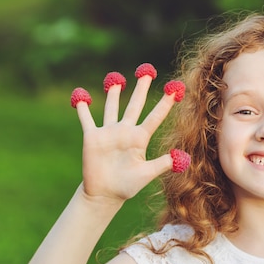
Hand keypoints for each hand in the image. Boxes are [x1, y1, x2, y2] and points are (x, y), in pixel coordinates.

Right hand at [73, 69, 180, 202]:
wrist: (105, 194)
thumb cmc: (128, 185)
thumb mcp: (147, 174)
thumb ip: (163, 164)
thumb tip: (182, 157)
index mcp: (140, 138)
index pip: (155, 116)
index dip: (165, 103)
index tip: (176, 89)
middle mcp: (125, 131)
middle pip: (135, 105)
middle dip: (141, 88)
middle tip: (147, 69)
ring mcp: (108, 132)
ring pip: (112, 107)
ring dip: (114, 92)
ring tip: (117, 78)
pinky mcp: (92, 136)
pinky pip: (86, 118)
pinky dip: (82, 106)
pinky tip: (80, 94)